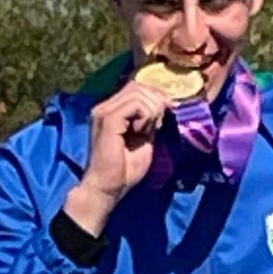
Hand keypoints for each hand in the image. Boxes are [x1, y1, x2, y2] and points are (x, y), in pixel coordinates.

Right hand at [63, 82, 170, 235]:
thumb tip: (164, 103)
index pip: (135, 87)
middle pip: (138, 86)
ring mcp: (104, 112)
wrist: (108, 187)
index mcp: (110, 110)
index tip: (168, 111)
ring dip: (152, 110)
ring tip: (148, 131)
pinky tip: (142, 132)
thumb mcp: (144, 139)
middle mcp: (104, 107)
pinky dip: (146, 116)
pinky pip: (136, 105)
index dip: (156, 95)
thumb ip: (149, 120)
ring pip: (138, 92)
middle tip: (159, 124)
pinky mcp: (108, 120)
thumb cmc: (124, 169)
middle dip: (157, 101)